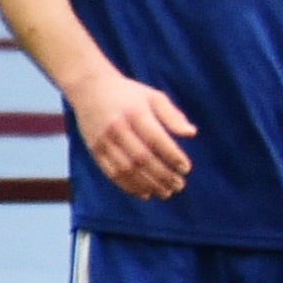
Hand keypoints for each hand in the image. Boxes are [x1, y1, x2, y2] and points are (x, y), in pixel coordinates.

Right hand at [67, 66, 194, 199]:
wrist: (89, 89)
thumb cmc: (130, 94)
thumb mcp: (154, 97)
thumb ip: (173, 116)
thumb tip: (192, 134)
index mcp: (135, 113)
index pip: (156, 139)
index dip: (172, 156)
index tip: (186, 168)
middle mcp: (117, 128)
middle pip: (141, 158)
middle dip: (162, 175)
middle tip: (179, 186)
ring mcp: (103, 141)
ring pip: (126, 169)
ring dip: (147, 185)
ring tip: (166, 193)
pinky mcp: (95, 150)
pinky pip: (111, 173)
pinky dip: (128, 186)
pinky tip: (145, 194)